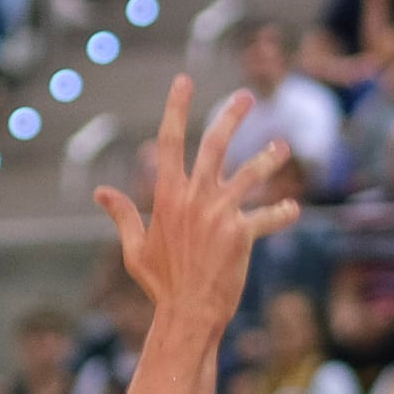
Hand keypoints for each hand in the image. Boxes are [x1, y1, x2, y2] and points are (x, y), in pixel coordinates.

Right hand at [93, 80, 300, 336]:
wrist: (188, 313)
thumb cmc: (161, 283)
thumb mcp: (135, 248)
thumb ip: (122, 215)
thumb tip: (100, 192)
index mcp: (167, 196)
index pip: (168, 141)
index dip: (176, 108)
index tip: (183, 81)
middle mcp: (194, 198)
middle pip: (215, 145)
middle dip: (231, 117)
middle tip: (246, 96)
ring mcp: (220, 214)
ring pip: (250, 174)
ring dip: (268, 158)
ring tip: (282, 146)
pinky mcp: (242, 233)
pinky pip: (267, 217)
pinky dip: (281, 213)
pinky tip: (293, 209)